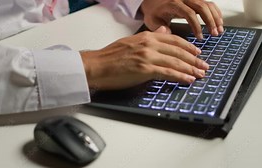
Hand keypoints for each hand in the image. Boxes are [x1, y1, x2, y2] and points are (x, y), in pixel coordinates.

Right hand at [80, 26, 208, 89]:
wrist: (96, 65)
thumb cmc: (110, 56)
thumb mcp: (131, 42)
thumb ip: (149, 38)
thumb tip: (163, 31)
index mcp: (146, 37)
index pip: (173, 40)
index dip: (188, 47)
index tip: (197, 53)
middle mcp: (149, 44)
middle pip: (178, 51)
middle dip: (194, 59)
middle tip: (204, 65)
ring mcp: (147, 57)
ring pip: (175, 62)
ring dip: (191, 69)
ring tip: (200, 74)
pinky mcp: (144, 69)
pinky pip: (168, 73)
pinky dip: (180, 76)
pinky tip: (188, 80)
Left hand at [140, 0, 223, 38]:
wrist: (153, 2)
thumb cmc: (153, 13)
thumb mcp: (153, 22)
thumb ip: (161, 29)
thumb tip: (171, 36)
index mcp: (173, 4)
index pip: (188, 13)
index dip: (196, 25)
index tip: (200, 37)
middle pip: (201, 7)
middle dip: (210, 21)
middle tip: (214, 34)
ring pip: (207, 5)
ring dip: (215, 18)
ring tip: (219, 31)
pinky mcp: (195, 0)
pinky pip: (209, 4)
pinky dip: (216, 13)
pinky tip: (219, 22)